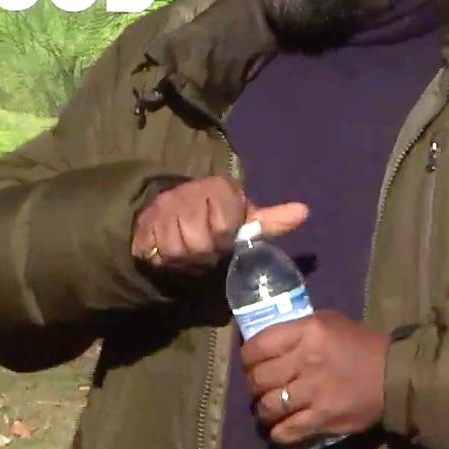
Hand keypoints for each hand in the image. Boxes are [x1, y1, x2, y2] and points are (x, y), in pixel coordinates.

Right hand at [130, 176, 307, 272]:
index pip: (225, 226)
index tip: (225, 236)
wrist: (170, 211)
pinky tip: (171, 251)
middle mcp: (190, 192)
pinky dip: (166, 260)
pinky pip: (158, 254)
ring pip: (179, 249)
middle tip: (207, 246)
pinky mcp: (144, 225)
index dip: (225, 237)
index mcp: (219, 188)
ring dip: (187, 258)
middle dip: (207, 251)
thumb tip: (304, 212)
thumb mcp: (245, 216)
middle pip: (202, 241)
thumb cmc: (215, 215)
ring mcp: (163, 207)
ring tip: (191, 250)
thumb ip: (272, 219)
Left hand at [241, 310, 389, 444]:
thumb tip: (269, 345)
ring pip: (267, 407)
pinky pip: (284, 431)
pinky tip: (283, 426)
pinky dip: (278, 432)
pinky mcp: (322, 418)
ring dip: (265, 410)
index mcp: (307, 332)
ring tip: (273, 408)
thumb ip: (298, 330)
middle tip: (263, 387)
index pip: (256, 347)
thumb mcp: (329, 322)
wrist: (394, 374)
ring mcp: (313, 392)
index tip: (252, 364)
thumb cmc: (361, 344)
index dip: (247, 359)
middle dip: (254, 385)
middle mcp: (306, 360)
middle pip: (257, 379)